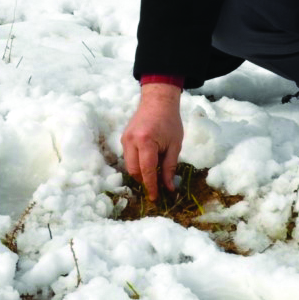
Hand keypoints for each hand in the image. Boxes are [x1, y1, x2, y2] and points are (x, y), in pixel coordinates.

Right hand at [121, 83, 183, 199]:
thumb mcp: (175, 145)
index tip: (155, 198)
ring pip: (129, 166)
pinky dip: (136, 164)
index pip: (146, 171)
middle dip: (144, 181)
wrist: (158, 101)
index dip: (151, 186)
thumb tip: (169, 188)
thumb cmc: (170, 122)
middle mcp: (131, 141)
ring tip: (153, 174)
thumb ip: (170, 167)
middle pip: (134, 171)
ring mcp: (125, 139)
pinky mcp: (123, 138)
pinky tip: (148, 162)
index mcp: (146, 142)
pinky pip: (128, 157)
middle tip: (156, 187)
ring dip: (140, 173)